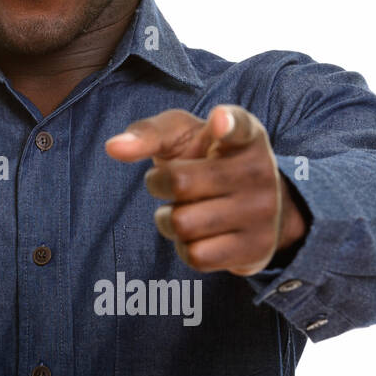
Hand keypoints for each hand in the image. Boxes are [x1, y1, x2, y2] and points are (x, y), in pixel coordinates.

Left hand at [103, 105, 307, 275]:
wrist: (247, 205)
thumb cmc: (204, 160)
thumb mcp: (181, 136)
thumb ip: (148, 134)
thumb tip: (113, 148)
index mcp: (245, 134)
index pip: (239, 125)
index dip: (226, 123)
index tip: (218, 120)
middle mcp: (261, 170)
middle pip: (180, 183)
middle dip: (159, 184)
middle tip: (173, 183)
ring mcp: (263, 211)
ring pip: (183, 224)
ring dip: (170, 219)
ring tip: (189, 208)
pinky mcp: (257, 249)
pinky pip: (195, 256)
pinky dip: (185, 247)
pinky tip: (200, 233)